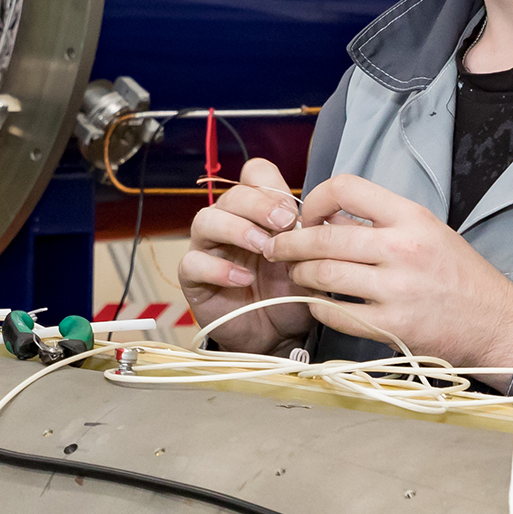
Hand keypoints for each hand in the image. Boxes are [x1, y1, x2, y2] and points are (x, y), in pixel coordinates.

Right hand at [178, 157, 312, 353]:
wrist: (277, 337)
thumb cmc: (289, 295)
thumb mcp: (308, 263)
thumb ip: (309, 239)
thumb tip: (320, 219)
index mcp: (257, 213)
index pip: (254, 176)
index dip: (271, 187)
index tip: (295, 212)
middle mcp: (230, 224)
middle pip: (232, 195)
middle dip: (259, 204)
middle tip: (284, 223)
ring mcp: (208, 249)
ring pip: (205, 220)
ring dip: (236, 229)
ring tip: (263, 248)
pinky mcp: (193, 278)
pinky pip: (193, 262)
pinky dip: (218, 268)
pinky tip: (243, 280)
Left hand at [268, 174, 512, 368]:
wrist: (499, 324)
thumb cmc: (460, 277)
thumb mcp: (428, 233)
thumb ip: (380, 223)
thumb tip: (324, 217)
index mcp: (411, 217)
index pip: (345, 187)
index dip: (314, 199)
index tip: (305, 216)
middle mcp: (403, 248)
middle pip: (322, 236)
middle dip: (290, 243)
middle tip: (278, 249)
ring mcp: (397, 289)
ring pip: (322, 274)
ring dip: (300, 275)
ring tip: (299, 276)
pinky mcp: (393, 325)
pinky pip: (335, 313)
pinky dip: (318, 307)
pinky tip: (319, 304)